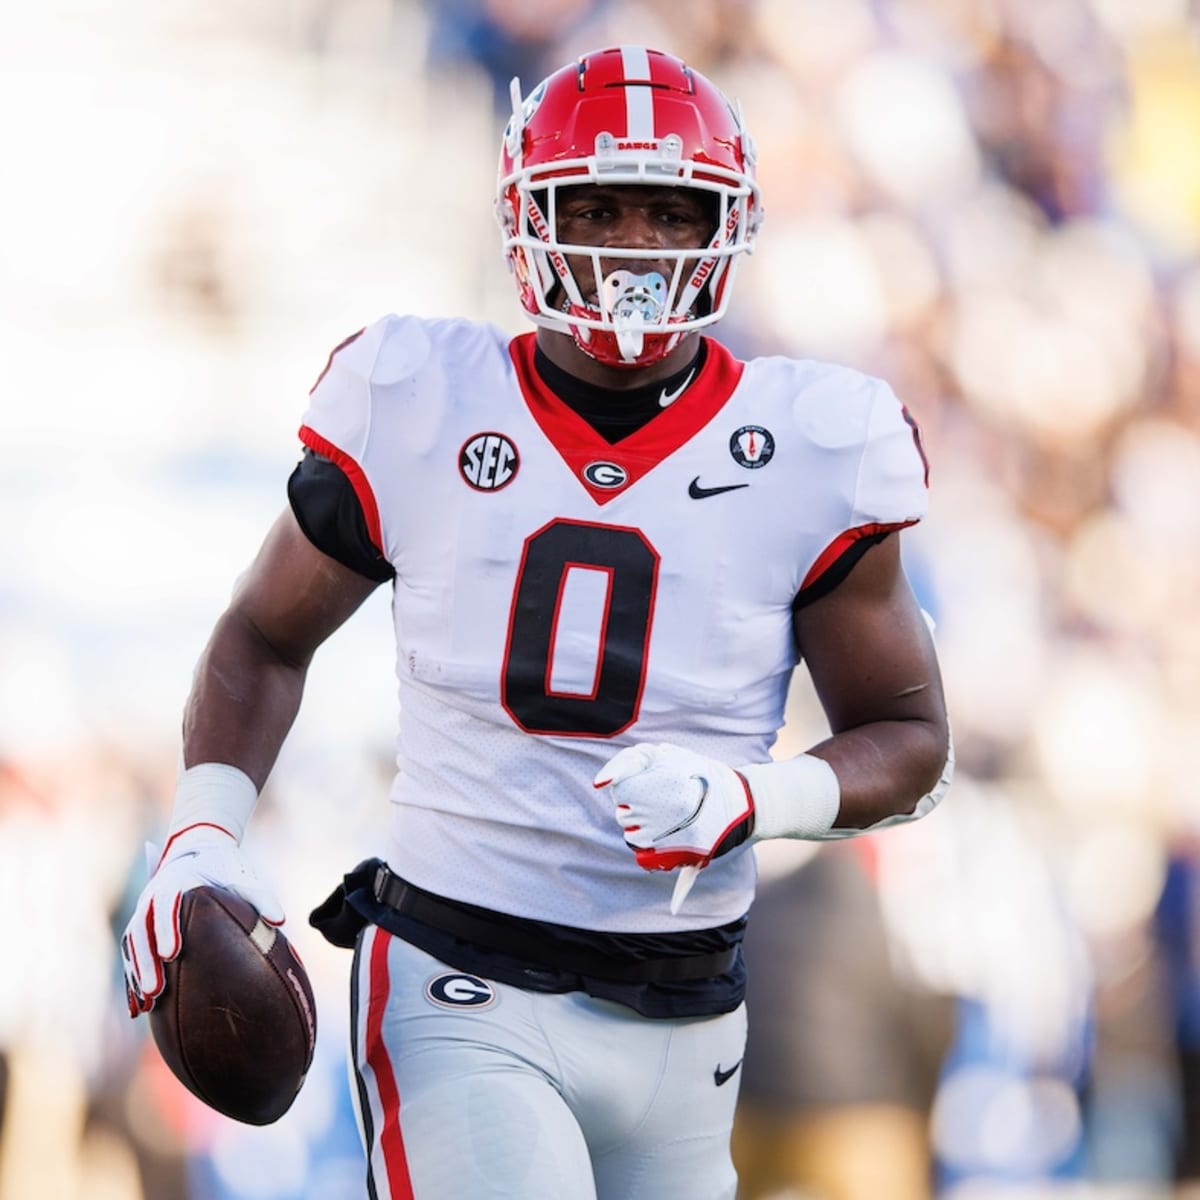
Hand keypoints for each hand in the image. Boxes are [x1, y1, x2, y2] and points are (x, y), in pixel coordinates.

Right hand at [120, 823, 283, 1016]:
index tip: (172, 953)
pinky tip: (139, 1008)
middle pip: (141, 930)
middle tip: (156, 990)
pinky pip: (132, 954)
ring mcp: (143, 911)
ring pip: (132, 945)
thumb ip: (260, 897)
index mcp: (176, 882)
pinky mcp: (141, 925)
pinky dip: (134, 978)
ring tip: (147, 1004)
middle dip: (146, 961)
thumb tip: (280, 921)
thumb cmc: (223, 867)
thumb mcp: (243, 876)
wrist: (198, 849)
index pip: (165, 904)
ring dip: (138, 974)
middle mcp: (152, 896)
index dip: (166, 929)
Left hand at [594, 743, 753, 872]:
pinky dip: (649, 848)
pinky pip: (643, 857)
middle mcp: (653, 813)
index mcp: (650, 786)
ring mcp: (662, 837)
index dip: (633, 783)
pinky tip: (664, 836)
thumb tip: (600, 782)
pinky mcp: (673, 857)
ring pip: (632, 835)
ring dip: (643, 826)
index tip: (650, 781)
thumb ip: (629, 762)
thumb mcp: (667, 754)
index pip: (619, 790)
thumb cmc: (701, 774)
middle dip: (637, 805)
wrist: (741, 804)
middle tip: (665, 798)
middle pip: (624, 813)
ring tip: (668, 815)